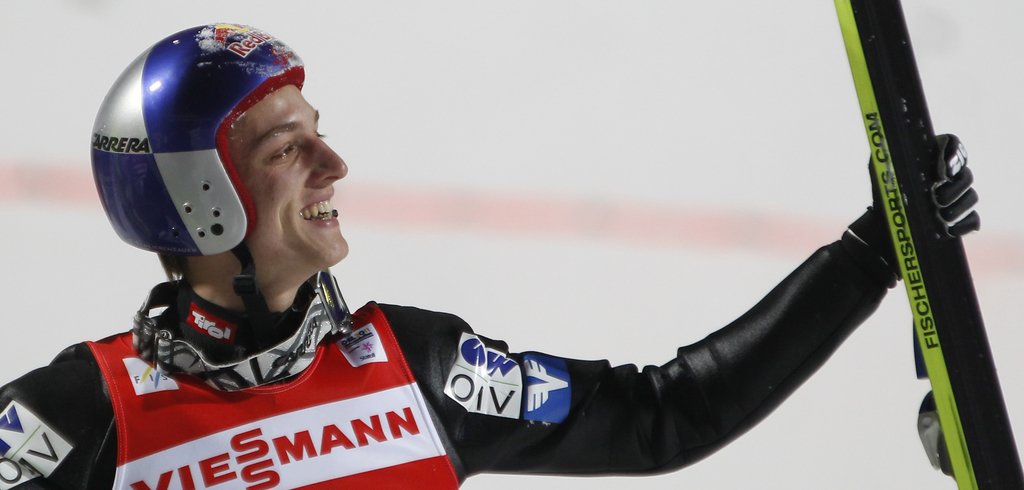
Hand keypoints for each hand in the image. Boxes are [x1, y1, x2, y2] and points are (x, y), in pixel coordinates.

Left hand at [845, 133, 979, 285]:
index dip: (954, 154)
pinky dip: (965, 224)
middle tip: (937, 199)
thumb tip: (886, 139)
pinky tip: (951, 229)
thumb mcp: (881, 168)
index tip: (944, 171)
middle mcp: (950, 175)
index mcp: (935, 157)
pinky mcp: (961, 218)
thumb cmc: (884, 189)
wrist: (883, 222)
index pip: (953, 145)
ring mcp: (958, 197)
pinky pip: (973, 220)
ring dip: (959, 207)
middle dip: (955, 188)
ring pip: (971, 197)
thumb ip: (886, 151)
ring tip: (942, 216)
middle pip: (966, 175)